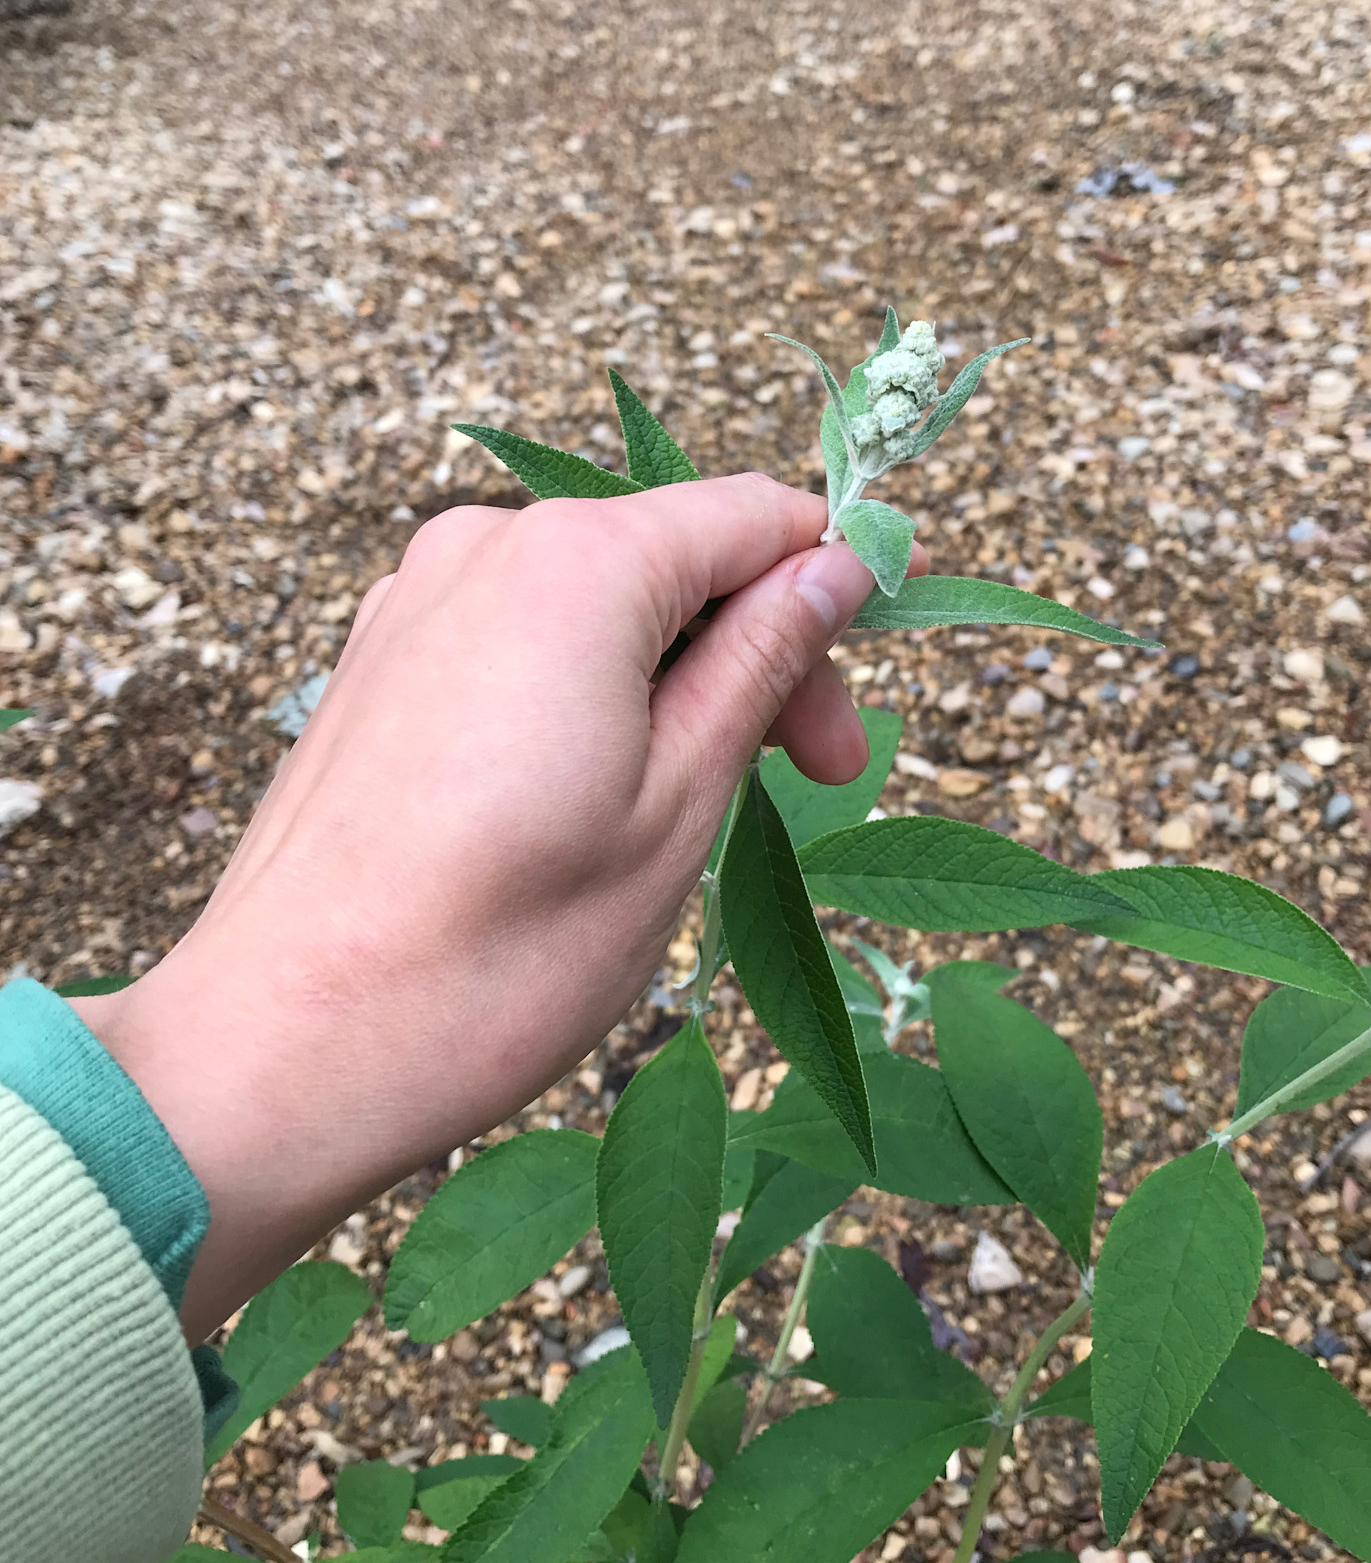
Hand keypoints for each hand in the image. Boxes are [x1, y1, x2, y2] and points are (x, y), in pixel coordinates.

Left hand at [77, 477, 918, 1340]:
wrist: (288, 1047)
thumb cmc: (507, 947)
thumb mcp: (682, 800)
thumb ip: (764, 660)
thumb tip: (836, 562)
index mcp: (574, 563)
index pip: (751, 515)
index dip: (837, 570)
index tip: (890, 645)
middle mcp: (483, 547)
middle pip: (674, 558)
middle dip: (761, 650)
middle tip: (819, 781)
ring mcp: (414, 602)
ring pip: (598, 605)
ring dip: (677, 682)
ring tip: (696, 813)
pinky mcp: (376, 664)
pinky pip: (522, 641)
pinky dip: (590, 696)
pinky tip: (596, 802)